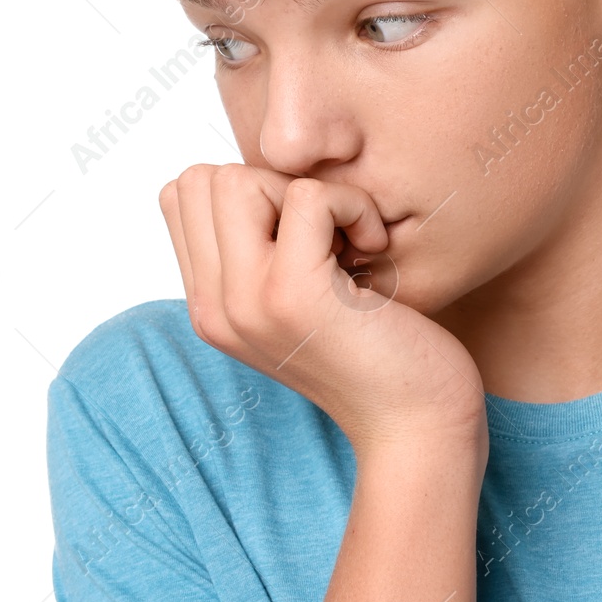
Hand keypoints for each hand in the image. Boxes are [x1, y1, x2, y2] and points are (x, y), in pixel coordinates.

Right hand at [158, 165, 487, 455]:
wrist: (417, 425)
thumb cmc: (379, 350)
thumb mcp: (302, 297)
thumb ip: (262, 251)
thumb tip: (257, 176)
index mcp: (211, 305)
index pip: (184, 193)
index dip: (253, 191)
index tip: (305, 234)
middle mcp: (214, 306)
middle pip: (204, 178)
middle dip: (276, 185)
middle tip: (328, 236)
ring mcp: (246, 301)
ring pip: (240, 178)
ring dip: (313, 194)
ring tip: (351, 245)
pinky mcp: (293, 294)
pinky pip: (308, 195)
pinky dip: (352, 206)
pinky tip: (374, 252)